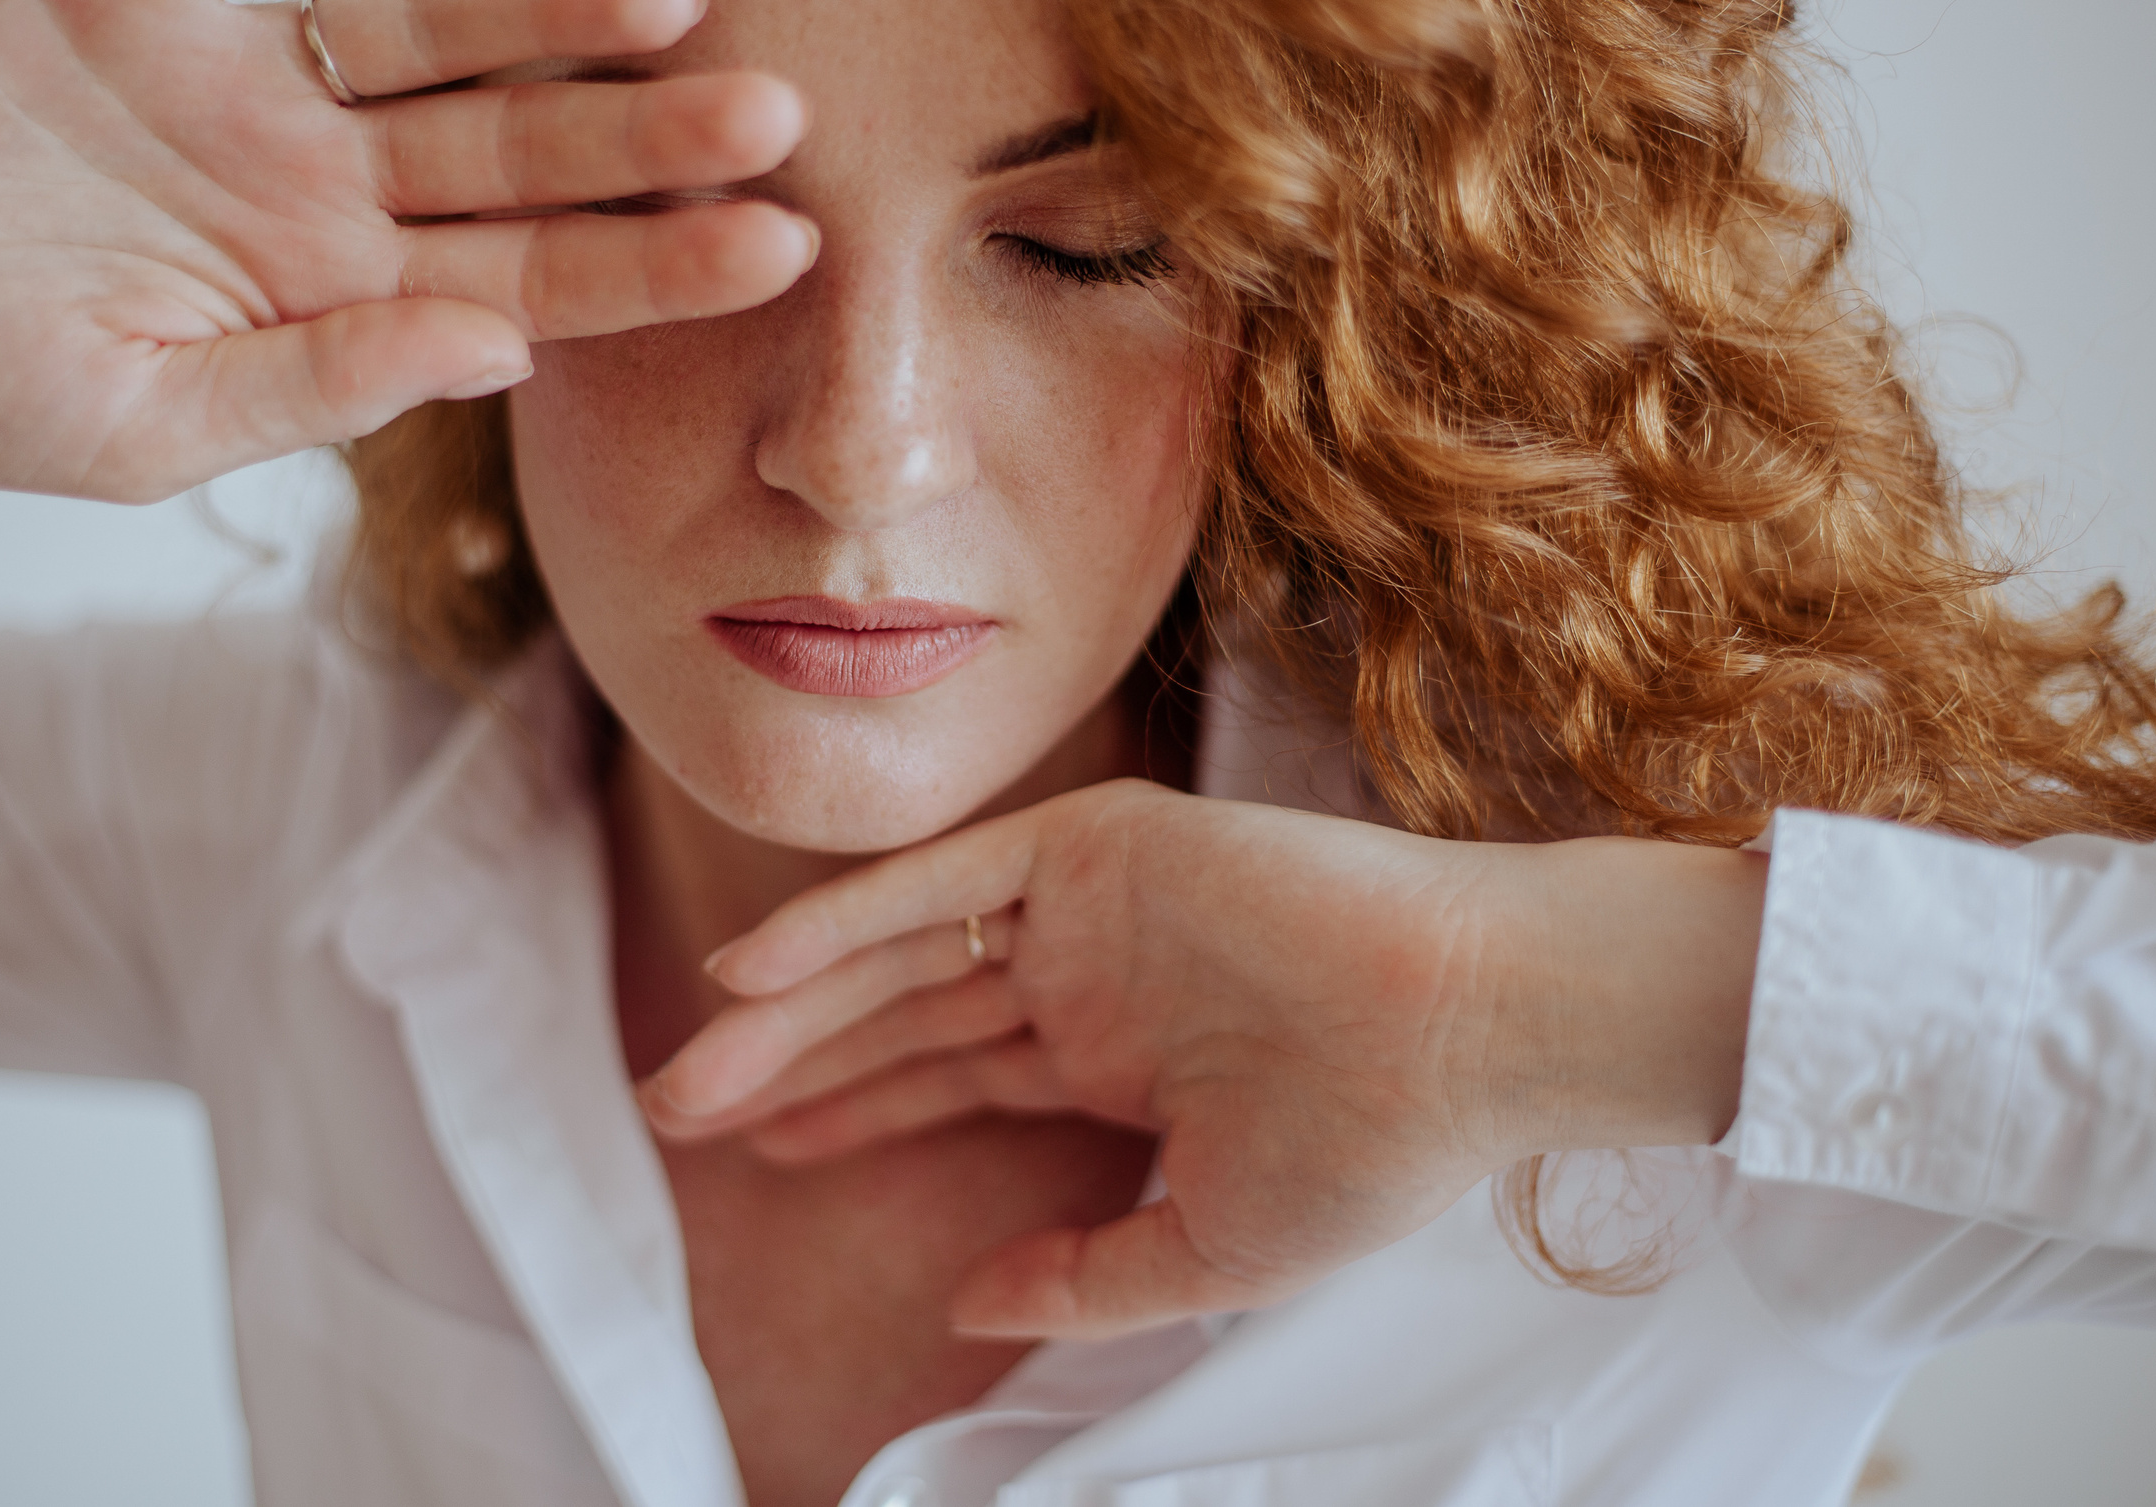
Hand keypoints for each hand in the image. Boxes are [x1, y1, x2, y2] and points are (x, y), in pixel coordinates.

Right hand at [0, 0, 812, 502]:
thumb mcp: (146, 427)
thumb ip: (321, 383)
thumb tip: (502, 347)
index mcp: (337, 295)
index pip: (537, 278)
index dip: (658, 263)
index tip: (788, 246)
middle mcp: (317, 182)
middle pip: (517, 147)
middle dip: (644, 134)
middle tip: (780, 110)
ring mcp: (235, 79)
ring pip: (423, 32)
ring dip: (541, 8)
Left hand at [643, 780, 1765, 1338]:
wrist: (1475, 1036)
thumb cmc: (1377, 1145)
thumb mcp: (1210, 1250)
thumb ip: (1084, 1277)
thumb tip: (967, 1309)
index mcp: (1122, 1060)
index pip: (955, 1081)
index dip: (855, 1110)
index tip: (761, 1148)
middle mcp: (1094, 976)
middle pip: (907, 1018)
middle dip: (793, 1064)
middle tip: (680, 1111)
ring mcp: (1093, 908)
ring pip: (906, 953)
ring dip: (794, 1005)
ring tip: (692, 1065)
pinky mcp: (1099, 846)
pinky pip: (943, 883)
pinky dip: (847, 919)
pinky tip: (757, 969)